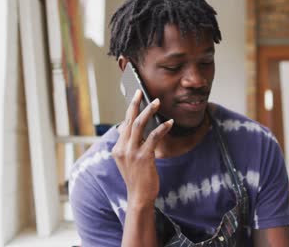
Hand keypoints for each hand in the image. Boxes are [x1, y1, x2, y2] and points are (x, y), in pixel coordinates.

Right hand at [112, 89, 173, 205]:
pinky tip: (169, 123)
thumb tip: (128, 128)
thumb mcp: (128, 160)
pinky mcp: (143, 157)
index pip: (124, 124)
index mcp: (118, 148)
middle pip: (129, 120)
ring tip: (157, 102)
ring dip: (149, 111)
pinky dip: (162, 128)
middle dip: (135, 104)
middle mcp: (122, 148)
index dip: (130, 109)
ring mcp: (131, 152)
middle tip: (141, 91)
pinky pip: (153, 137)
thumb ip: (128, 145)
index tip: (136, 96)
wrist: (139, 197)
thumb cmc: (137, 178)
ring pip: (139, 125)